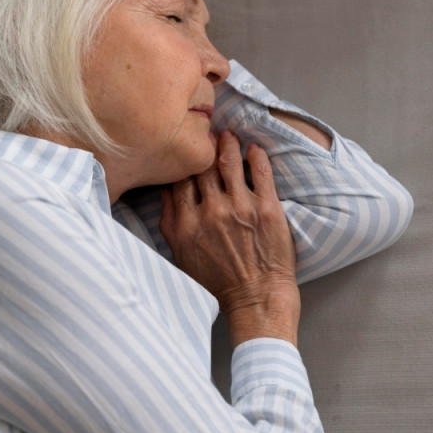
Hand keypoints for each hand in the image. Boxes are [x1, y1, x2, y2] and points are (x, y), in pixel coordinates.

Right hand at [161, 130, 300, 346]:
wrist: (256, 298)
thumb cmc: (218, 282)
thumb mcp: (182, 255)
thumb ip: (171, 222)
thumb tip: (164, 191)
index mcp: (187, 224)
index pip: (180, 180)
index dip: (183, 161)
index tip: (187, 150)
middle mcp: (211, 212)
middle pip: (202, 167)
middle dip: (204, 146)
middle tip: (207, 134)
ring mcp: (241, 208)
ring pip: (230, 162)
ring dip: (228, 144)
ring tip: (228, 135)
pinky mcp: (268, 208)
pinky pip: (261, 171)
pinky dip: (256, 156)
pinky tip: (254, 149)